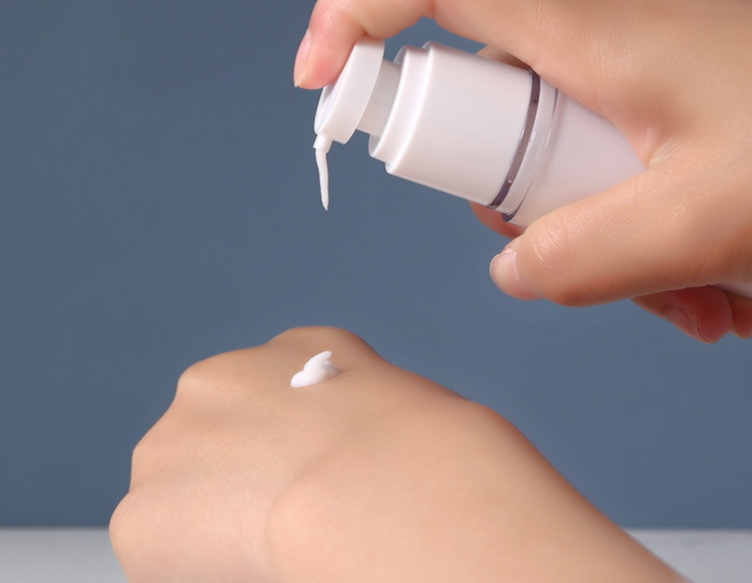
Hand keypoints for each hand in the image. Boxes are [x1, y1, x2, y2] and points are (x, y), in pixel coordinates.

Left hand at [110, 327, 679, 582]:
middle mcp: (227, 379)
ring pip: (180, 483)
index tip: (306, 471)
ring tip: (279, 544)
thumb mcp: (412, 411)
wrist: (414, 514)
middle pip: (216, 433)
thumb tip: (358, 415)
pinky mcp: (149, 512)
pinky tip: (248, 566)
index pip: (267, 390)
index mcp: (299, 348)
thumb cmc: (443, 471)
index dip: (289, 440)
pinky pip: (162, 540)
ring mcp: (180, 439)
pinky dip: (193, 557)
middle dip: (245, 472)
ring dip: (214, 514)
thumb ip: (366, 403)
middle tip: (296, 516)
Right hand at [294, 0, 751, 341]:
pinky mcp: (671, 96)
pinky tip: (705, 282)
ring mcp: (641, 65)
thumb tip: (513, 268)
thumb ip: (583, 258)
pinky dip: (637, 230)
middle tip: (591, 263)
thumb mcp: (705, 225)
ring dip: (595, 237)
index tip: (317, 80)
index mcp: (599, 34)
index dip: (357, 17)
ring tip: (686, 295)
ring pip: (558, 154)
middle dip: (518, 202)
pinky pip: (611, 161)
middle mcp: (608, 35)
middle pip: (494, 108)